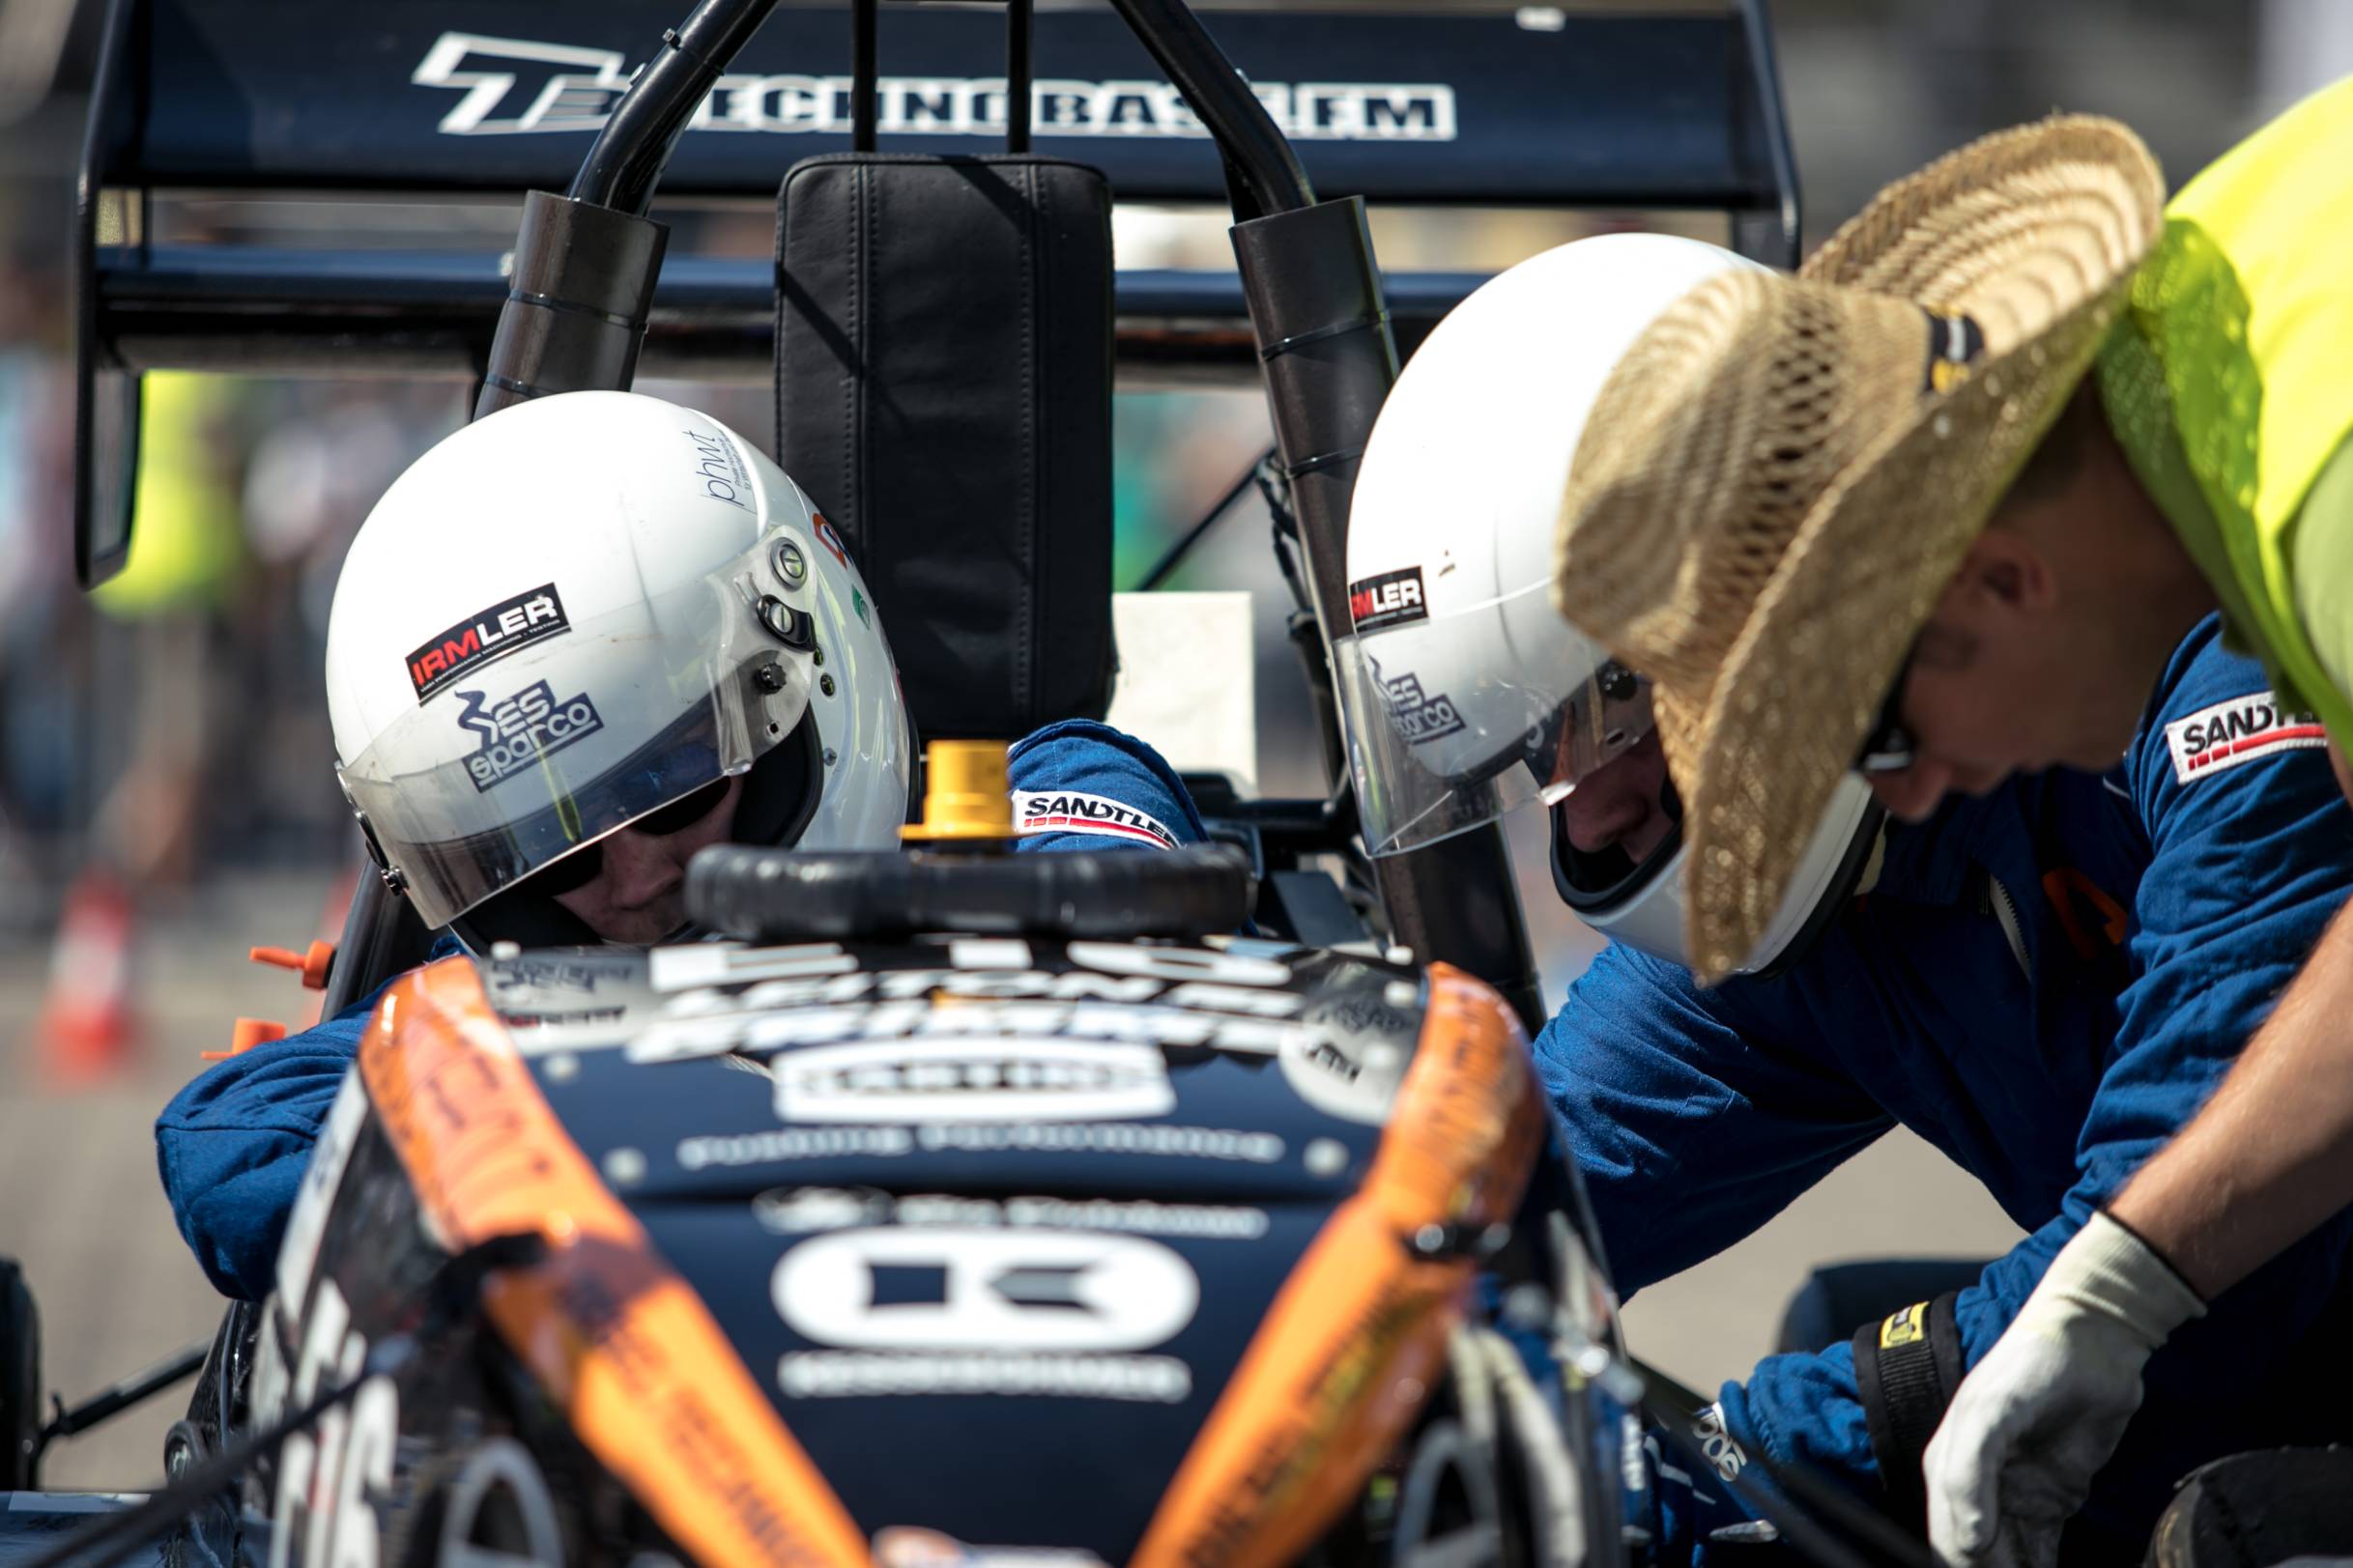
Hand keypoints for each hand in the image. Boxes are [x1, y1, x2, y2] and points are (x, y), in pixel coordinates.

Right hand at [1925, 1212, 2203, 1567]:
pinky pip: (2041, 1548)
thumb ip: (1968, 1474)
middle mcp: (1978, 1481)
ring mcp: (2016, 1490)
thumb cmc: (2032, 1365)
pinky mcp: (2054, 1497)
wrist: (2095, 1340)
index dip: (1956, 1561)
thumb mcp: (1991, 1412)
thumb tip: (1968, 1542)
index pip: (1945, 1531)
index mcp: (1949, 1459)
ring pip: (2007, 1554)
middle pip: (1973, 1549)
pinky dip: (2040, 1566)